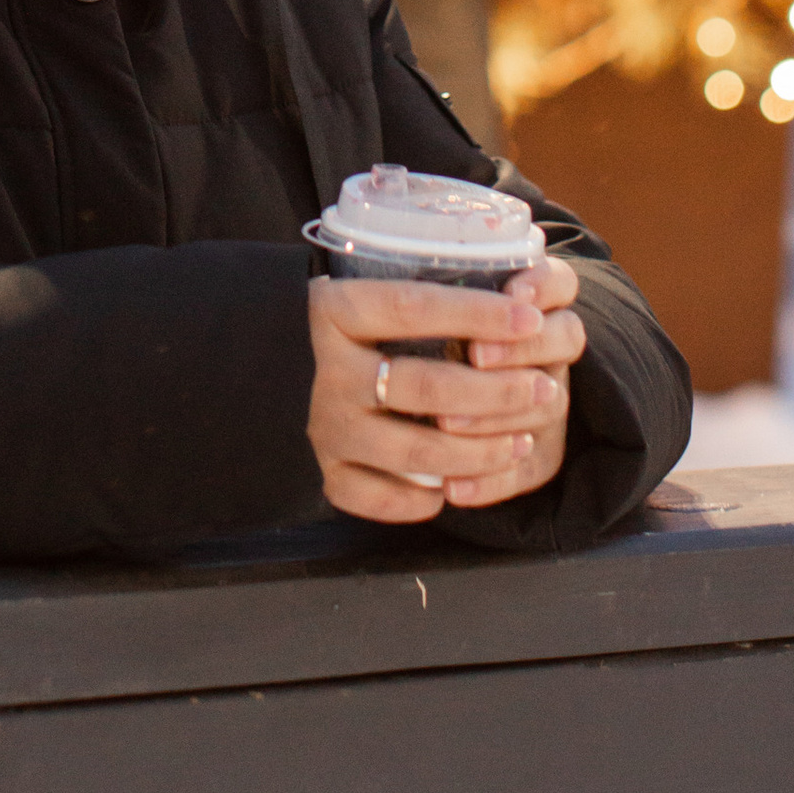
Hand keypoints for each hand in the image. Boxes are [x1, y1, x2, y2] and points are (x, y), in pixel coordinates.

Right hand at [305, 256, 584, 524]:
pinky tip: (455, 485)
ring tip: (523, 439)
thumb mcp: (353, 292)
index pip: (413, 307)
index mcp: (334, 311)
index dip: (476, 313)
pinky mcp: (324, 472)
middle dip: (496, 391)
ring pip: (416, 451)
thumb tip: (504, 299)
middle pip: (425, 386)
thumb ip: (408, 299)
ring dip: (480, 451)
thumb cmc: (326, 324)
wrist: (248, 367)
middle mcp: (327, 371)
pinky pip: (380, 498)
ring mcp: (325, 427)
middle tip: (545, 387)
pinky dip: (422, 499)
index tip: (529, 317)